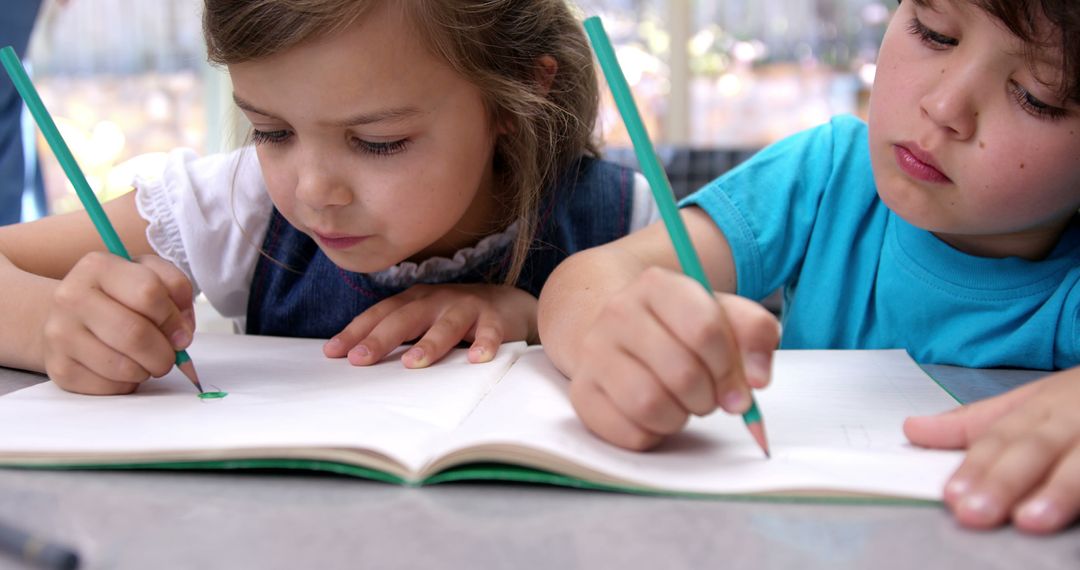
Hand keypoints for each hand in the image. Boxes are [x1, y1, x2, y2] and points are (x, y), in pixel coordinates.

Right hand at [42, 252, 195, 394]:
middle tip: (170, 355)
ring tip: (145, 359)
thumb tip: (182, 332)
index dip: (174, 317)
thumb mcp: (150, 275)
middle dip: (165, 352)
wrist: (66, 317)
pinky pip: (111, 387)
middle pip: (136, 334)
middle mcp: (71, 297)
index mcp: (97, 267)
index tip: (181, 330)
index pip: (149, 292)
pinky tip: (123, 368)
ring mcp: (60, 334)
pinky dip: (129, 383)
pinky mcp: (60, 368)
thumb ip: (176, 291)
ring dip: (148, 369)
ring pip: (124, 367)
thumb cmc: (119, 296)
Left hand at [323, 283, 537, 367]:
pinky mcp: (495, 318)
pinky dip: (484, 343)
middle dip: (382, 338)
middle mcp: (437, 300)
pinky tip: (477, 358)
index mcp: (414, 300)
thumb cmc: (456, 318)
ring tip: (413, 363)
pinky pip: (490, 332)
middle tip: (361, 359)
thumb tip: (356, 360)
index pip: (380, 315)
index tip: (333, 352)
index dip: (356, 331)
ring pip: (446, 324)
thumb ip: (397, 335)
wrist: (509, 304)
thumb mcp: (423, 320)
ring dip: (430, 342)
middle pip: (405, 318)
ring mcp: (467, 306)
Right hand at [568, 267, 779, 450]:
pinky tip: (656, 417)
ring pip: (650, 405)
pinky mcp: (582, 393)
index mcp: (657, 285)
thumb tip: (757, 380)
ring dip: (680, 417)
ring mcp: (593, 352)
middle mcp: (617, 312)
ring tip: (682, 405)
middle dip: (709, 397)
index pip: (704, 330)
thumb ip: (754, 335)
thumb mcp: (722, 315)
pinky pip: (628, 433)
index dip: (731, 369)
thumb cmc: (678, 326)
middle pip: (682, 373)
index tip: (740, 387)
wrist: (618, 329)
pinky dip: (654, 435)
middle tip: (709, 397)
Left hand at [904, 368, 1079, 532]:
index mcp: (1044, 406)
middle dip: (1005, 480)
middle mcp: (1074, 419)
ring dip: (1059, 491)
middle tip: (975, 512)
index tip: (952, 493)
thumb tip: (913, 430)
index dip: (977, 465)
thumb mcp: (1030, 403)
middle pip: (1037, 448)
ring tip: (1030, 520)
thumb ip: (974, 423)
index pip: (1003, 437)